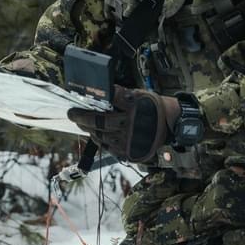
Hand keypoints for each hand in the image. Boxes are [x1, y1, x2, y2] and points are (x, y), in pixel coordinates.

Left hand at [67, 85, 182, 162]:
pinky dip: (100, 141)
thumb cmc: (155, 107)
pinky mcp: (130, 153)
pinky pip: (109, 148)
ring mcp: (130, 141)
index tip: (82, 96)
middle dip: (82, 117)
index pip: (110, 99)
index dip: (95, 97)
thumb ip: (121, 94)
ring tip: (82, 123)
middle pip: (100, 122)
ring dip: (89, 129)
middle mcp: (132, 125)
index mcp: (135, 107)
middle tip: (73, 113)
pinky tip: (95, 134)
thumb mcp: (141, 94)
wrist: (172, 125)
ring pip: (102, 136)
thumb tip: (101, 92)